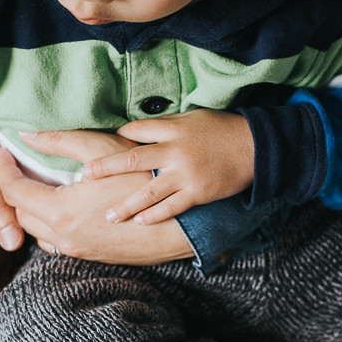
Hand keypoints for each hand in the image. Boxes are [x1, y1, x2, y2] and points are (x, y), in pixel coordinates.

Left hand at [0, 131, 195, 264]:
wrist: (183, 224)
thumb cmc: (145, 180)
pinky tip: (65, 205)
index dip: (2, 170)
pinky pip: (58, 242)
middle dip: (14, 190)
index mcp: (60, 212)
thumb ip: (60, 142)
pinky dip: (51, 224)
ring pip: (37, 232)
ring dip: (33, 209)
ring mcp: (78, 251)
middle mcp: (64, 238)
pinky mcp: (92, 257)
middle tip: (20, 167)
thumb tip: (26, 135)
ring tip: (41, 185)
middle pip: (20, 215)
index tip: (2, 154)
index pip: (12, 192)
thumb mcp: (103, 151)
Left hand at [73, 110, 254, 223]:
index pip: (134, 133)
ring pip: (148, 192)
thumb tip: (132, 131)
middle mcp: (175, 152)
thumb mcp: (191, 119)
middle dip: (106, 169)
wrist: (255, 148)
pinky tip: (140, 223)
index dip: (118, 139)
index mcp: (171, 130)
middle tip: (85, 177)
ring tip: (108, 215)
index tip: (101, 148)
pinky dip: (154, 215)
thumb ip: (163, 126)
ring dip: (126, 205)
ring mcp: (186, 175)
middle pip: (132, 160)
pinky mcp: (198, 193)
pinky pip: (171, 207)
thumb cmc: (220, 130)